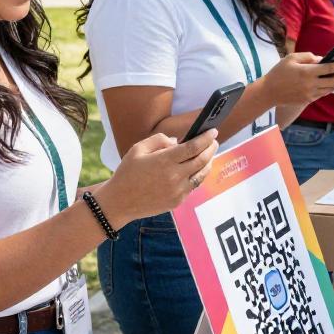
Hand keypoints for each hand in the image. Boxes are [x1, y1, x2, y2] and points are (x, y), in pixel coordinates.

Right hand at [99, 130, 218, 223]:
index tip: (213, 131)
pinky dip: (199, 175)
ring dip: (208, 162)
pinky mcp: (177, 201)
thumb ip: (159, 140)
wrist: (119, 202)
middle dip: (211, 148)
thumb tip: (177, 141)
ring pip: (201, 174)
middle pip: (202, 160)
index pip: (193, 147)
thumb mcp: (138, 149)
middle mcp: (174, 176)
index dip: (206, 138)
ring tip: (209, 153)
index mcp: (164, 161)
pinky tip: (198, 169)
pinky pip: (193, 186)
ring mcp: (177, 191)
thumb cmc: (127, 173)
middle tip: (214, 141)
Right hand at [264, 52, 333, 104]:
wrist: (269, 92)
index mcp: (307, 72)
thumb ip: (308, 56)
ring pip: (330, 89)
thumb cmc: (279, 72)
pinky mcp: (308, 100)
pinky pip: (323, 94)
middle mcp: (311, 84)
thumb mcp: (291, 58)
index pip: (330, 68)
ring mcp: (310, 94)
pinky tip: (329, 82)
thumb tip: (321, 59)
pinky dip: (328, 88)